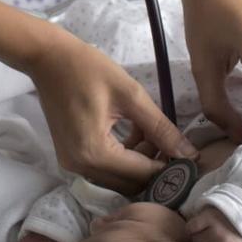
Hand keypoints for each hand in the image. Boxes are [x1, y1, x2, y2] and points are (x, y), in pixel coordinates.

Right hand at [24, 31, 198, 193]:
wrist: (48, 58)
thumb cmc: (88, 69)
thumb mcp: (130, 95)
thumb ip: (161, 128)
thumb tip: (190, 154)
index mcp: (95, 153)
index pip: (143, 174)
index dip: (171, 168)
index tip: (193, 157)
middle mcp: (81, 168)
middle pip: (131, 183)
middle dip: (155, 166)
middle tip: (174, 142)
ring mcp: (73, 165)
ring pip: (119, 178)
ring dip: (141, 162)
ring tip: (154, 132)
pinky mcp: (71, 158)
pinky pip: (106, 169)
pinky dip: (125, 158)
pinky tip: (135, 133)